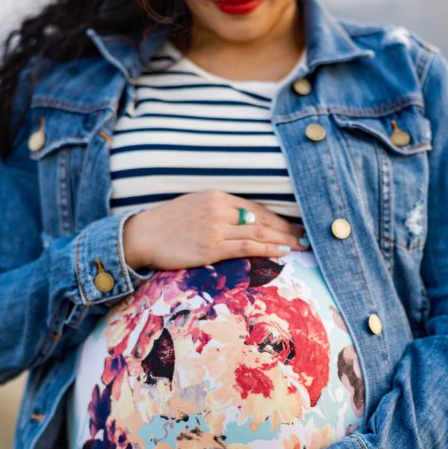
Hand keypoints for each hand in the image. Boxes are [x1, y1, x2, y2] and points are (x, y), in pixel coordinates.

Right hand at [121, 190, 308, 271]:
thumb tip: (241, 222)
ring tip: (300, 245)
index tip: (291, 225)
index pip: (254, 207)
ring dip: (283, 239)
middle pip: (261, 218)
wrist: (142, 236)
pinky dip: (267, 249)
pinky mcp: (211, 247)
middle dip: (286, 227)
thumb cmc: (166, 225)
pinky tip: (282, 251)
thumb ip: (218, 211)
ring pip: (258, 232)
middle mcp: (219, 209)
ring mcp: (215, 228)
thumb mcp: (194, 207)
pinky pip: (247, 247)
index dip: (276, 217)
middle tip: (305, 235)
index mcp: (216, 197)